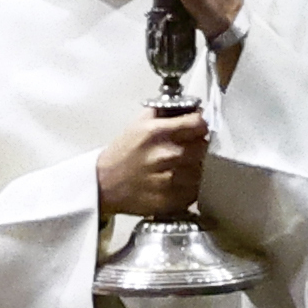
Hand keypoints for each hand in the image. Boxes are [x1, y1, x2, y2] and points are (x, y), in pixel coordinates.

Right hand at [95, 105, 207, 219]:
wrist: (103, 184)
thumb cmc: (122, 153)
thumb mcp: (138, 123)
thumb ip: (165, 112)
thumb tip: (191, 107)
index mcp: (158, 132)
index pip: (198, 123)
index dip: (199, 125)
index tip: (195, 128)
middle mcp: (167, 155)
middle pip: (203, 146)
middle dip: (197, 146)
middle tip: (186, 149)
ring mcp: (171, 180)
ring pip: (202, 169)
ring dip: (195, 167)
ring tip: (179, 167)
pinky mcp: (173, 200)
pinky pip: (195, 190)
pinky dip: (190, 186)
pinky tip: (175, 182)